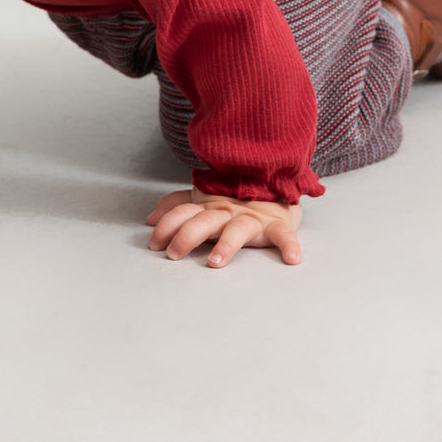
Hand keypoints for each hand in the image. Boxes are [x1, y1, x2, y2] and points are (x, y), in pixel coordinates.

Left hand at [146, 187, 301, 267]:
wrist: (275, 179)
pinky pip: (284, 234)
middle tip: (173, 253)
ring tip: (215, 262)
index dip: (166, 225)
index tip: (154, 244)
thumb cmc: (234, 197)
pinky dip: (289, 245)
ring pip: (238, 230)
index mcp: (209, 206)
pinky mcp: (278, 224)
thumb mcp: (203, 199)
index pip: (183, 212)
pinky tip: (292, 259)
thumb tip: (150, 219)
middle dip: (187, 236)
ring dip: (226, 245)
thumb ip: (177, 206)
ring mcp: (253, 218)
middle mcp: (228, 211)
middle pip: (204, 221)